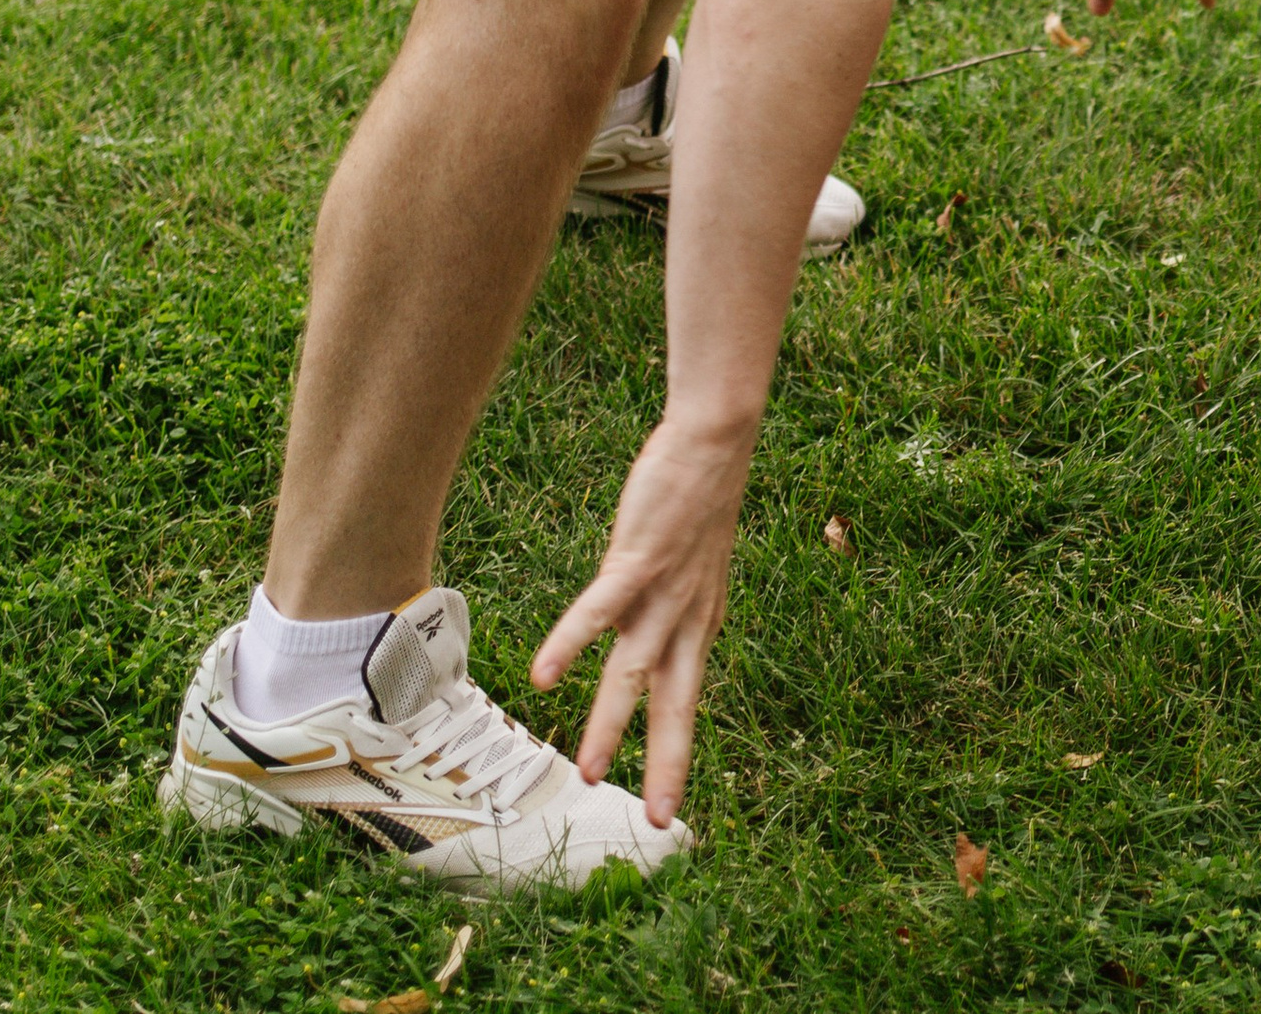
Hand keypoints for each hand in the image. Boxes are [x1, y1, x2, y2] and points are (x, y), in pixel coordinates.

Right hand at [531, 415, 754, 827]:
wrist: (717, 441)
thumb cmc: (697, 498)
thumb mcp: (691, 562)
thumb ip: (668, 600)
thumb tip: (642, 625)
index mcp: (701, 621)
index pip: (687, 700)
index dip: (677, 753)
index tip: (667, 806)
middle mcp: (688, 616)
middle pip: (674, 702)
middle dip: (663, 762)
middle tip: (655, 819)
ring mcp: (664, 591)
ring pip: (633, 670)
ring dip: (609, 723)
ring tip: (586, 772)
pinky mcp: (638, 560)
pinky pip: (598, 610)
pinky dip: (570, 643)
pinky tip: (543, 676)